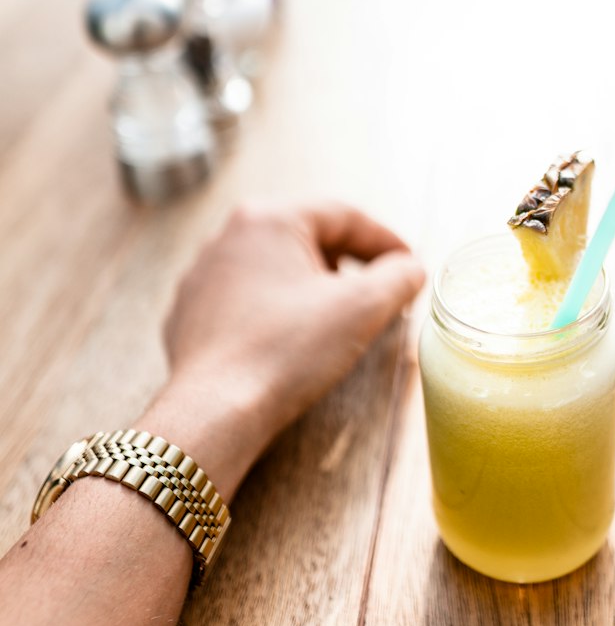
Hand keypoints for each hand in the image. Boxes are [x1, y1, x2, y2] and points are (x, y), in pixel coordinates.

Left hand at [149, 202, 424, 499]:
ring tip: (340, 316)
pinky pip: (246, 297)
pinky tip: (293, 338)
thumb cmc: (287, 352)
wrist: (214, 410)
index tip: (409, 266)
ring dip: (314, 284)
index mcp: (269, 218)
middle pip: (308, 236)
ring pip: (275, 266)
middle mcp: (229, 235)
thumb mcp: (362, 308)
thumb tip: (412, 268)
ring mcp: (203, 274)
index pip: (343, 214)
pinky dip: (279, 308)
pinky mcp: (191, 311)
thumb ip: (399, 277)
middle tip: (380, 290)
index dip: (386, 240)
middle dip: (351, 261)